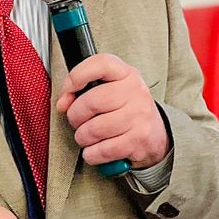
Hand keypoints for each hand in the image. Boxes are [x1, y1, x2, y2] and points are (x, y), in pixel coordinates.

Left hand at [55, 54, 170, 169]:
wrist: (156, 135)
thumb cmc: (125, 110)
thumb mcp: (111, 90)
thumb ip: (84, 89)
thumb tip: (62, 104)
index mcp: (127, 74)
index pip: (101, 64)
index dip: (77, 76)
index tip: (68, 92)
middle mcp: (135, 91)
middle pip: (90, 102)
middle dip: (74, 117)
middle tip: (78, 122)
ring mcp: (139, 116)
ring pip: (92, 130)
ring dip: (82, 138)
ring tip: (88, 137)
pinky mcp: (138, 140)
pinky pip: (101, 150)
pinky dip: (92, 154)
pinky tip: (97, 150)